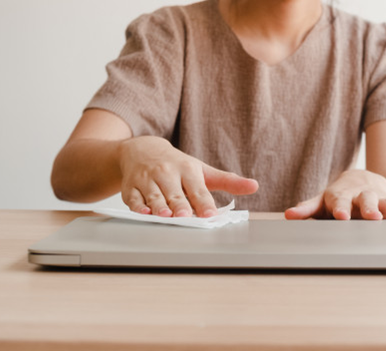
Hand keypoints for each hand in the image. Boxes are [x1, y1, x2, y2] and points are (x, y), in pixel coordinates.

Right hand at [118, 136, 258, 216]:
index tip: (210, 215)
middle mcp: (167, 173)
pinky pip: (133, 198)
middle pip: (175, 193)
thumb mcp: (202, 170)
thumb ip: (228, 181)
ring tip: (165, 216)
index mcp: (188, 170)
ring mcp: (148, 179)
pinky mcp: (131, 187)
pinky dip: (137, 206)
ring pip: (154, 195)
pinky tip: (142, 213)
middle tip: (185, 217)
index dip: (204, 203)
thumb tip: (254, 186)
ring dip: (158, 206)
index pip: (198, 189)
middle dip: (180, 205)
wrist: (142, 150)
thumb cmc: (177, 165)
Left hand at [284, 169, 385, 219]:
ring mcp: (378, 197)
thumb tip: (288, 215)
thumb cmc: (338, 197)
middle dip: (368, 208)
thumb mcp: (322, 201)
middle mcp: (361, 194)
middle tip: (371, 217)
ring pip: (385, 202)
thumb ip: (307, 208)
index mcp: (341, 195)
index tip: (341, 216)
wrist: (363, 181)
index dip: (340, 208)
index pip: (339, 200)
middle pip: (365, 200)